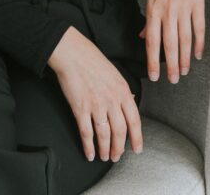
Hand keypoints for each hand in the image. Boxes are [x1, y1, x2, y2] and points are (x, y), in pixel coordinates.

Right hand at [48, 26, 142, 162]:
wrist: (72, 53)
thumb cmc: (92, 59)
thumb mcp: (115, 73)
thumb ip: (123, 90)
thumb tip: (132, 101)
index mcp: (123, 90)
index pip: (134, 120)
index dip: (137, 137)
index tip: (137, 149)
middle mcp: (112, 100)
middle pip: (120, 131)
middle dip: (119, 148)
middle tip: (117, 156)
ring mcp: (96, 105)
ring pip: (104, 135)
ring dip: (105, 149)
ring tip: (104, 156)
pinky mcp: (80, 109)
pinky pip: (86, 133)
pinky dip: (88, 146)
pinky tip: (89, 153)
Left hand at [141, 0, 205, 82]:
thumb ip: (148, 18)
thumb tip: (143, 36)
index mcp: (153, 9)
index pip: (152, 42)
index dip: (153, 61)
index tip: (154, 76)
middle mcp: (168, 11)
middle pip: (170, 45)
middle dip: (171, 66)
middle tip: (173, 80)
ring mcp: (183, 8)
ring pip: (184, 40)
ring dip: (185, 58)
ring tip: (184, 71)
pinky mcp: (197, 4)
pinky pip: (198, 28)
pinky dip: (199, 43)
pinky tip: (198, 54)